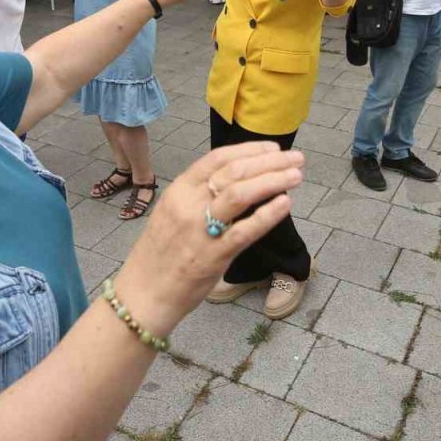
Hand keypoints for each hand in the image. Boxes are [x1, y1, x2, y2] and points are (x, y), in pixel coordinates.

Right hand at [113, 142, 304, 334]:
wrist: (143, 291)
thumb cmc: (160, 252)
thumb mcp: (172, 212)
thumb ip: (199, 195)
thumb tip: (236, 180)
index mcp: (179, 190)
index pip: (217, 158)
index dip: (249, 150)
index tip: (273, 148)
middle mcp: (189, 204)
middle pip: (235, 172)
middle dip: (270, 161)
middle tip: (296, 158)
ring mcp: (201, 229)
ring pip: (241, 194)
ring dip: (273, 180)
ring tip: (296, 175)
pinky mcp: (214, 256)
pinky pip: (245, 230)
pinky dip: (268, 214)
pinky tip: (285, 203)